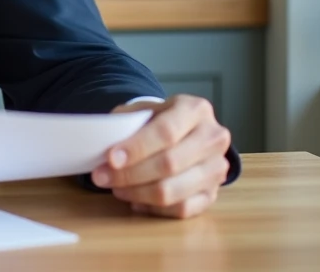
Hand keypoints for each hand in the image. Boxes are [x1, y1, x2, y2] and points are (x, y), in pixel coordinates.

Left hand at [92, 95, 231, 218]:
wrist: (182, 131)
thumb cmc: (157, 120)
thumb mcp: (141, 111)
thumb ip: (126, 124)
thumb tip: (103, 145)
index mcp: (195, 109)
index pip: (166, 132)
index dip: (137, 148)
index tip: (110, 158)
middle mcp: (213, 138)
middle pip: (170, 164)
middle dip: (130, 174)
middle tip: (101, 177)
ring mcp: (217, 168)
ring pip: (175, 191)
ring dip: (138, 193)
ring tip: (116, 189)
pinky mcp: (213, 194)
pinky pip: (182, 209)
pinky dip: (154, 209)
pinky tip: (135, 201)